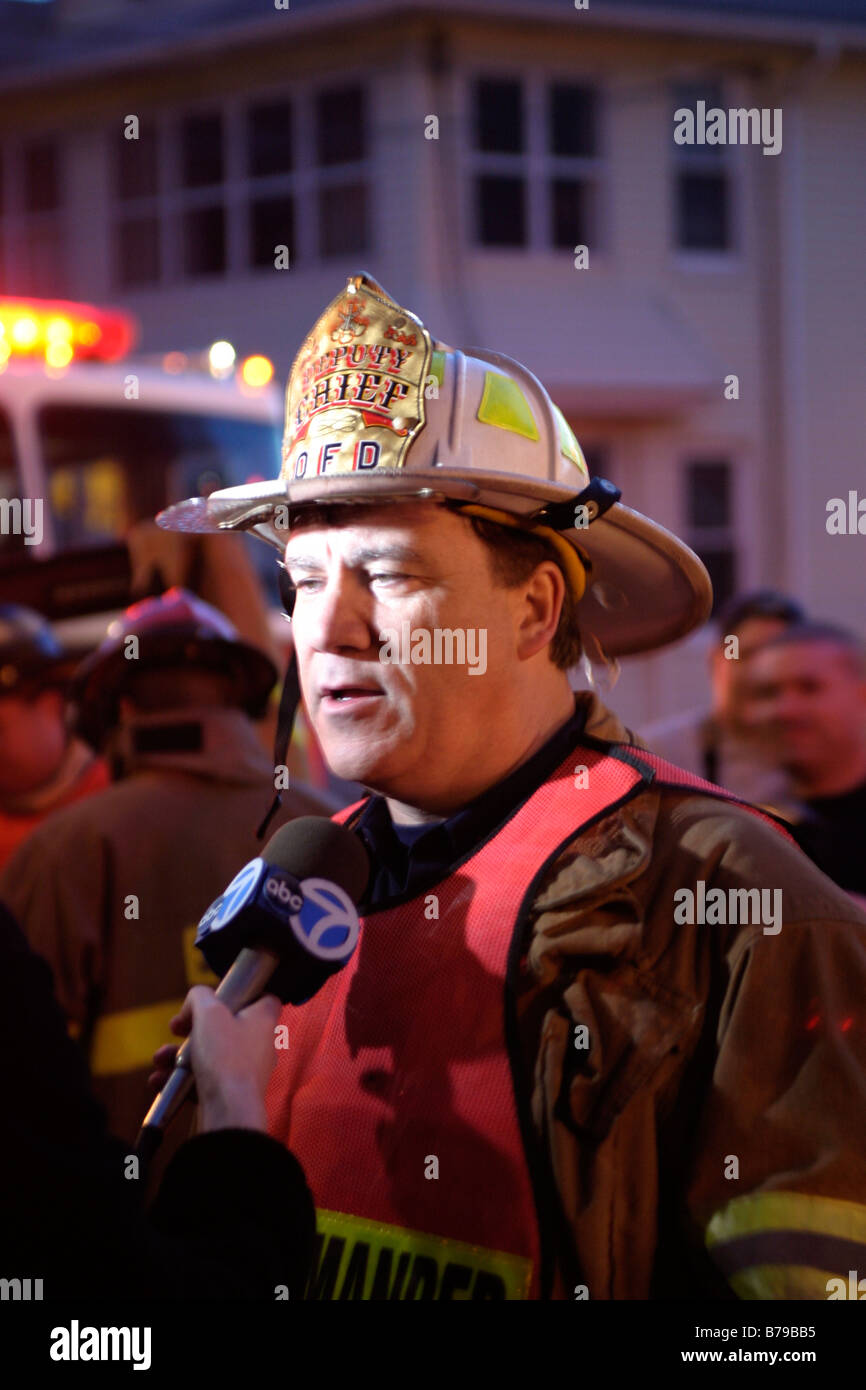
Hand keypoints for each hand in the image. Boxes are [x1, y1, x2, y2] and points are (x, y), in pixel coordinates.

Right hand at [149, 986, 281, 1132]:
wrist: (228, 1110)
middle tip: (175, 1029)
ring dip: (178, 1055)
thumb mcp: (209, 1012)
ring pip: (209, 1054)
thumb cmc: (225, 1055)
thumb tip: (195, 1003)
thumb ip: (200, 996)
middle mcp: (259, 1044)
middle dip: (191, 1029)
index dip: (242, 994)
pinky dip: (181, 1078)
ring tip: (160, 1060)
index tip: (218, 998)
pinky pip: (203, 1079)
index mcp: (263, 1020)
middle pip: (225, 1027)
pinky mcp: (230, 1093)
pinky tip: (160, 1080)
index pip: (263, 998)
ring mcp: (245, 1071)